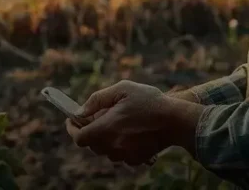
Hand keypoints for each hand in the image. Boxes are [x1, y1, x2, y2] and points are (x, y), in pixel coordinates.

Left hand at [65, 80, 203, 165]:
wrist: (176, 120)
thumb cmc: (150, 101)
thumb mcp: (122, 89)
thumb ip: (98, 99)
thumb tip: (81, 111)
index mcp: (107, 128)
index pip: (79, 138)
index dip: (72, 129)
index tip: (72, 119)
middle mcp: (113, 146)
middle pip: (91, 144)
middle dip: (89, 130)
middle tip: (95, 116)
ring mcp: (125, 155)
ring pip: (105, 150)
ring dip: (104, 138)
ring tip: (114, 122)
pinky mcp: (136, 159)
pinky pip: (120, 154)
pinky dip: (118, 145)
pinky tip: (128, 131)